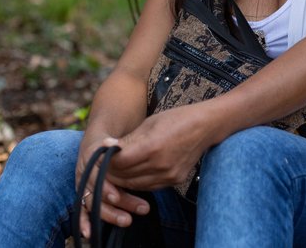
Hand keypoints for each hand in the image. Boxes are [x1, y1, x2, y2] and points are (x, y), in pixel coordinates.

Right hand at [75, 137, 151, 239]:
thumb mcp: (119, 139)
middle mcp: (86, 172)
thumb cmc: (114, 140)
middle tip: (141, 207)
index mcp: (92, 157)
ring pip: (94, 202)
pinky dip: (84, 222)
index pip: (98, 174)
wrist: (100, 139)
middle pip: (99, 191)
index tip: (117, 196)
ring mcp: (84, 184)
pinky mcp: (85, 194)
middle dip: (119, 201)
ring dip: (110, 213)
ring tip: (128, 221)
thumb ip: (124, 146)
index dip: (106, 187)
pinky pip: (82, 210)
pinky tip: (89, 233)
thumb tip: (132, 148)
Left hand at [105, 102, 219, 189]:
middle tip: (102, 164)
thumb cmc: (176, 119)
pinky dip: (136, 182)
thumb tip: (105, 147)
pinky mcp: (174, 181)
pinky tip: (132, 173)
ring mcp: (168, 175)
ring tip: (115, 169)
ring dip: (121, 179)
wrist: (205, 127)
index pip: (119, 161)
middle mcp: (160, 165)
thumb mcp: (149, 123)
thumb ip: (128, 140)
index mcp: (152, 146)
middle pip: (125, 176)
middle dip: (111, 171)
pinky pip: (148, 186)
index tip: (100, 154)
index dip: (106, 160)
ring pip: (134, 185)